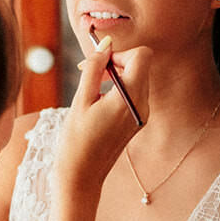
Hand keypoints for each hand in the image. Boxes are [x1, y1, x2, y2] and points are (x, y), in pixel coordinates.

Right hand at [53, 39, 150, 197]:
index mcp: (130, 98)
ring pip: (137, 77)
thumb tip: (105, 44)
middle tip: (90, 72)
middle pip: (141, 65)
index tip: (99, 62)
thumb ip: (93, 68)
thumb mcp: (80, 100)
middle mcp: (143, 105)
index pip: (142, 56)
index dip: (120, 52)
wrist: (82, 175)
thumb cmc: (76, 140)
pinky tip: (99, 101)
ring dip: (116, 74)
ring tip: (92, 88)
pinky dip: (118, 88)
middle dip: (117, 62)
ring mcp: (143, 114)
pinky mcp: (138, 120)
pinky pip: (134, 92)